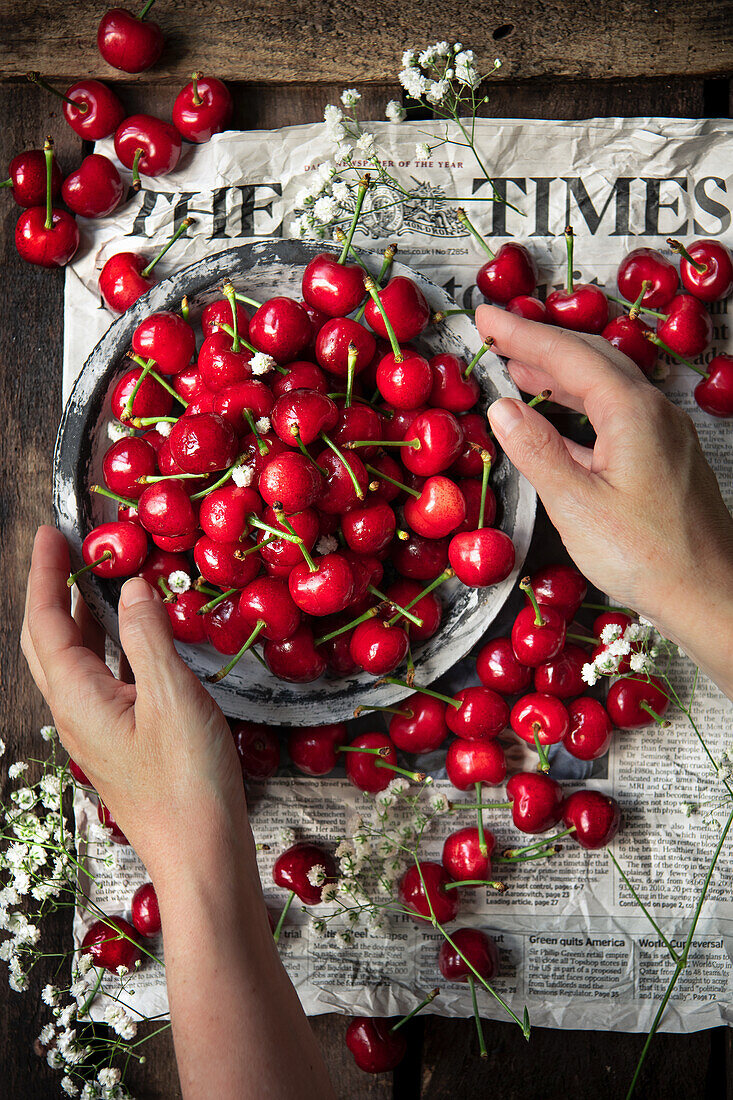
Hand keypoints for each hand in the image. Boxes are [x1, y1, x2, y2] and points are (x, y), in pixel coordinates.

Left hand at [21, 526, 246, 881]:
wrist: (199, 856)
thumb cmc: (188, 783)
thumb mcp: (174, 698)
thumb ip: (149, 637)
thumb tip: (132, 588)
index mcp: (79, 698)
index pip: (45, 623)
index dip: (45, 574)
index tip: (50, 533)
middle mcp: (76, 714)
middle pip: (46, 642)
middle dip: (50, 592)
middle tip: (65, 552)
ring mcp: (95, 733)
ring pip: (72, 663)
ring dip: (75, 619)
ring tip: (92, 584)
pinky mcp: (117, 745)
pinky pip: (97, 681)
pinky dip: (103, 646)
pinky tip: (129, 642)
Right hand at [476, 304, 732, 693]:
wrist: (708, 595)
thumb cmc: (645, 556)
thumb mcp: (576, 505)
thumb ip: (537, 451)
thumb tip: (502, 407)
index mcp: (632, 412)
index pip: (568, 355)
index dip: (521, 333)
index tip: (483, 316)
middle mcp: (653, 412)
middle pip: (591, 358)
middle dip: (541, 343)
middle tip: (495, 334)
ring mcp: (662, 433)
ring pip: (605, 384)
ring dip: (559, 372)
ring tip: (516, 368)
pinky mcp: (663, 457)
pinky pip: (615, 411)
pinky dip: (579, 403)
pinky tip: (557, 418)